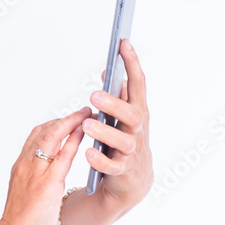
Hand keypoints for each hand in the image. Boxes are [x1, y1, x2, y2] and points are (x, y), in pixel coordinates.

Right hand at [0, 107, 91, 224]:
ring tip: (87, 114)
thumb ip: (36, 180)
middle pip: (44, 130)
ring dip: (71, 122)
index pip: (35, 137)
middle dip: (64, 118)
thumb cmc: (20, 224)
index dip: (54, 125)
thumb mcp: (26, 195)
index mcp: (20, 167)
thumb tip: (52, 175)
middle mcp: (25, 165)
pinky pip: (62, 155)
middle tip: (82, 112)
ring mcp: (35, 173)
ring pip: (52, 136)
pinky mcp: (46, 184)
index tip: (68, 120)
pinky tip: (83, 132)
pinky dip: (73, 139)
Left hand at [86, 38, 153, 211]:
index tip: (123, 43)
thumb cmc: (124, 142)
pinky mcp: (122, 171)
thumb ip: (118, 95)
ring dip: (105, 132)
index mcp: (137, 112)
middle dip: (115, 104)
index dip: (132, 63)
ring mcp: (131, 151)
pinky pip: (112, 166)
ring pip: (123, 141)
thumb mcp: (123, 117)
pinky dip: (100, 161)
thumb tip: (110, 69)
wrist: (132, 181)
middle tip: (94, 95)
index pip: (137, 84)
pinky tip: (88, 153)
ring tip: (87, 125)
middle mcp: (137, 130)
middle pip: (132, 114)